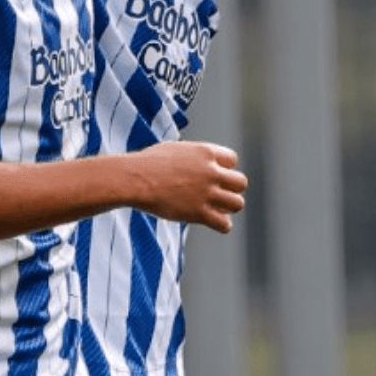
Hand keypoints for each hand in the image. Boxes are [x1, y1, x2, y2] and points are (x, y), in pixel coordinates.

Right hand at [128, 142, 247, 233]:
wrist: (135, 179)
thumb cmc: (147, 164)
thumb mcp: (174, 150)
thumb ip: (191, 156)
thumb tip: (193, 160)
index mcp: (205, 152)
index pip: (232, 160)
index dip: (224, 169)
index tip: (213, 176)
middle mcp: (211, 172)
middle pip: (240, 182)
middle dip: (231, 189)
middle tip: (218, 194)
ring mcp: (207, 193)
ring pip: (237, 203)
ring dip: (229, 207)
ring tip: (217, 209)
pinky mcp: (199, 213)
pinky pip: (224, 224)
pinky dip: (222, 225)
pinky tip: (213, 222)